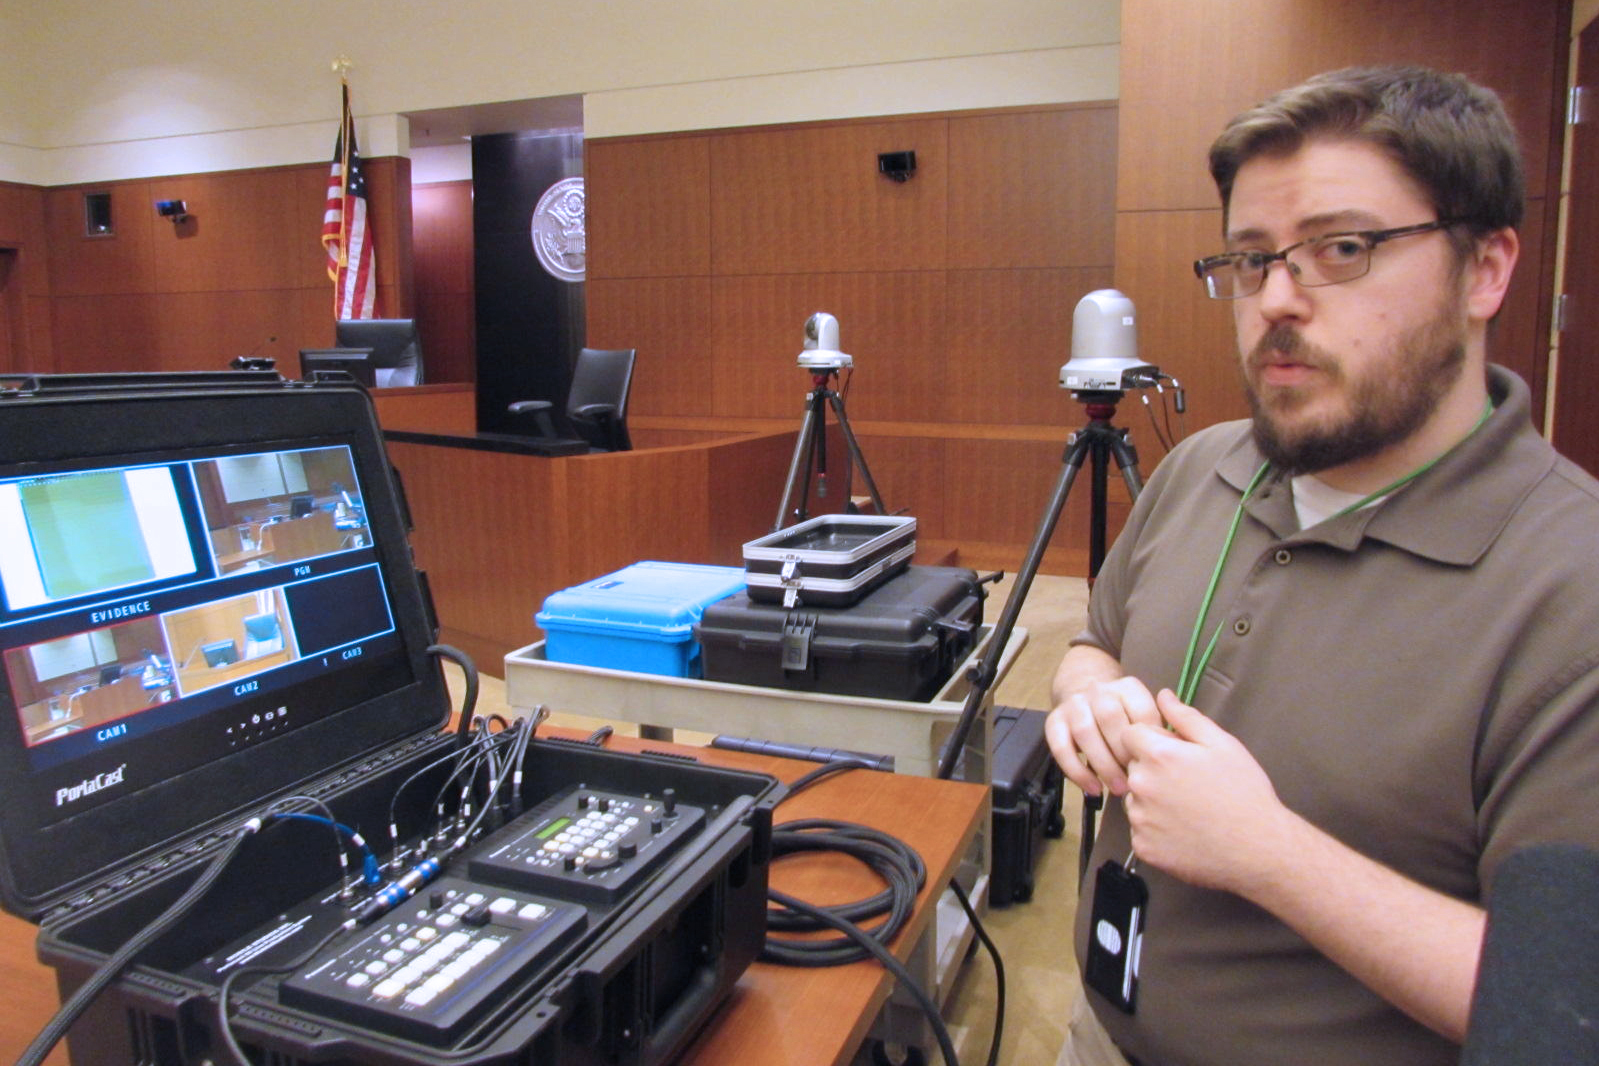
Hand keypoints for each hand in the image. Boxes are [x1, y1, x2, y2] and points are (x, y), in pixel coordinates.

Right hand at [1046, 674, 1162, 797]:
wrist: (1082, 689)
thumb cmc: (1125, 716)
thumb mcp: (1145, 714)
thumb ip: (1160, 730)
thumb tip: (1175, 753)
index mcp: (1127, 687)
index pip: (1141, 711)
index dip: (1150, 741)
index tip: (1157, 765)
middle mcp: (1098, 690)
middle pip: (1109, 717)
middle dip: (1124, 752)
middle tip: (1138, 780)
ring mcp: (1073, 704)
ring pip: (1084, 731)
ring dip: (1103, 764)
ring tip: (1119, 789)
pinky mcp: (1053, 721)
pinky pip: (1060, 747)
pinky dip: (1077, 772)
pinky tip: (1094, 789)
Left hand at [1120, 689, 1289, 892]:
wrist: (1259, 848)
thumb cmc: (1244, 792)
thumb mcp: (1222, 745)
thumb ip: (1187, 717)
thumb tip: (1163, 696)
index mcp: (1158, 755)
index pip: (1130, 734)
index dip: (1151, 740)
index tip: (1175, 753)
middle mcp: (1141, 786)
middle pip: (1133, 766)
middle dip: (1153, 769)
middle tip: (1188, 784)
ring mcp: (1140, 819)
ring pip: (1135, 799)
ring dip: (1152, 800)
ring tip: (1189, 809)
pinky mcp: (1143, 847)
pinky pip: (1141, 830)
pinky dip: (1156, 830)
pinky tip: (1184, 831)